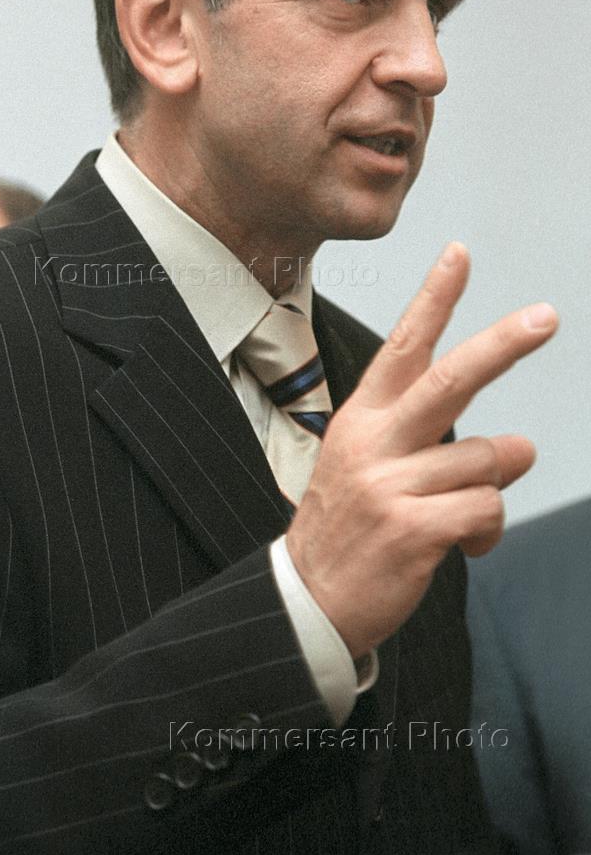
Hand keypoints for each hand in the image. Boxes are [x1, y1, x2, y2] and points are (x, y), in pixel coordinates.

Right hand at [285, 242, 557, 658]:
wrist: (307, 601)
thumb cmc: (351, 528)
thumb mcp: (376, 471)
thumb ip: (442, 448)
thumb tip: (522, 446)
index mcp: (361, 419)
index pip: (403, 347)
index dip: (434, 299)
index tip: (459, 254)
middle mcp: (373, 442)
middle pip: (450, 380)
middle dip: (502, 345)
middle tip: (547, 316)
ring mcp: (389, 484)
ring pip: (486, 461)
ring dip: (491, 487)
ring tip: (457, 514)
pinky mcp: (411, 528)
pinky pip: (486, 510)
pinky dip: (486, 531)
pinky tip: (460, 546)